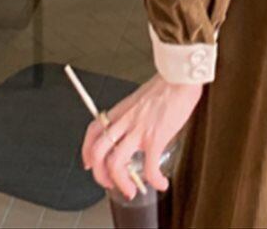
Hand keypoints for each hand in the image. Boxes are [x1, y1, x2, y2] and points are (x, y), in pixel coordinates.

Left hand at [82, 74, 202, 199]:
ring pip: (116, 164)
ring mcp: (138, 130)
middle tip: (109, 183)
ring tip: (132, 190)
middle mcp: (125, 122)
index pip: (93, 132)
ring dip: (122, 183)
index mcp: (121, 111)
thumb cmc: (166, 84)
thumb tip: (138, 129)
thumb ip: (135, 114)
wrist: (180, 77)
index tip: (89, 163)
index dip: (86, 151)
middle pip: (98, 153)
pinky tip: (161, 183)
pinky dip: (155, 180)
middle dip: (100, 174)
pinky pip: (150, 166)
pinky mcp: (156, 137)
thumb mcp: (141, 98)